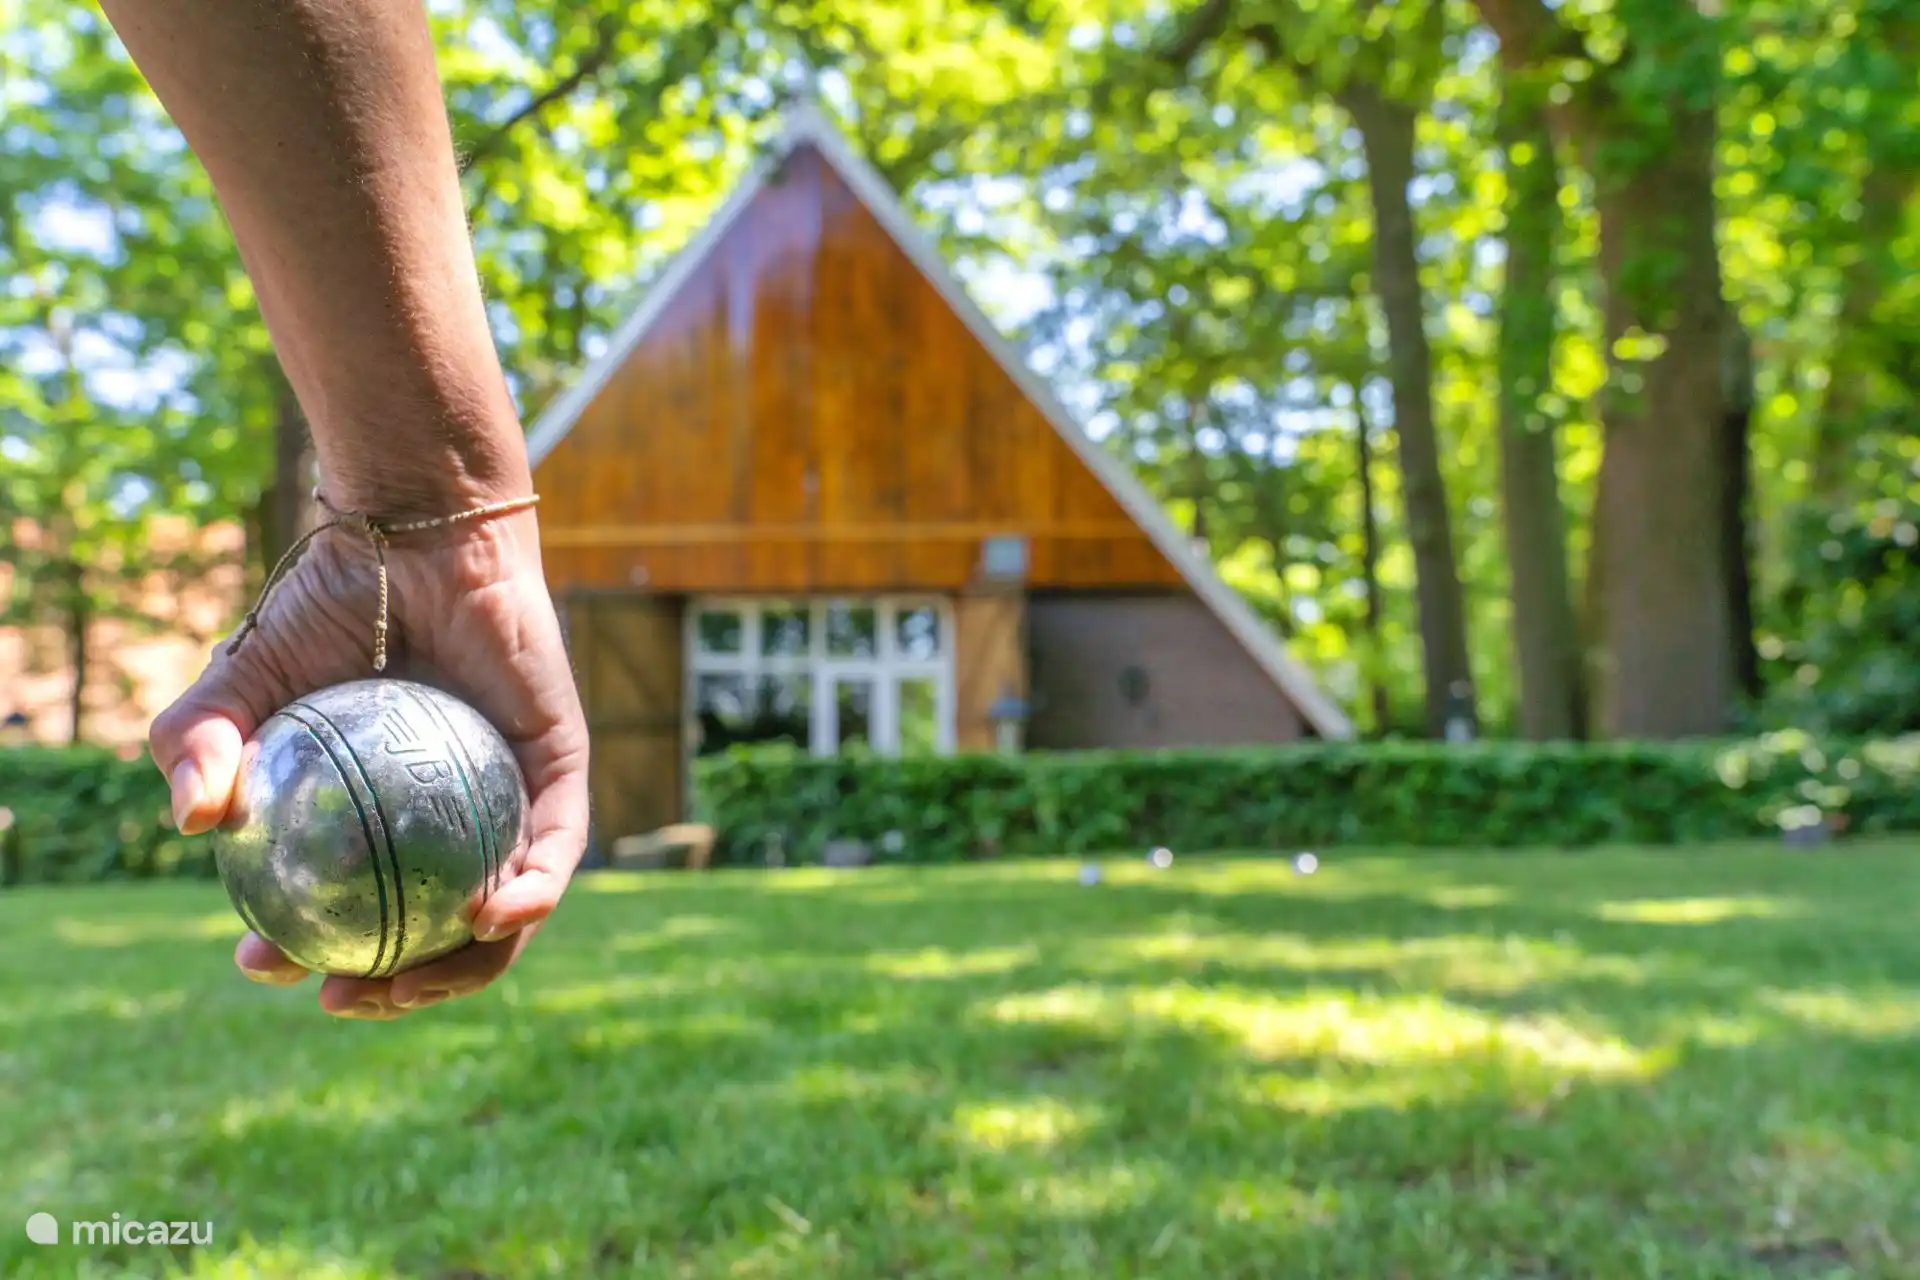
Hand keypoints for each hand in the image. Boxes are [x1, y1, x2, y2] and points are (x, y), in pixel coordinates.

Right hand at [148, 502, 589, 1018]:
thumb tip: (191, 823)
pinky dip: (532, 892)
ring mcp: (507, 800)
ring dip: (466, 967)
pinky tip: (494, 914)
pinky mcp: (561, 771)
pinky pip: (556, 847)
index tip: (266, 964)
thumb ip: (200, 740)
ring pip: (502, 914)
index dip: (305, 953)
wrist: (417, 531)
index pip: (347, 909)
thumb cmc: (331, 600)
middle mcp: (446, 820)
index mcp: (375, 817)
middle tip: (341, 996)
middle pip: (430, 935)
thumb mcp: (240, 676)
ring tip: (410, 984)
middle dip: (391, 988)